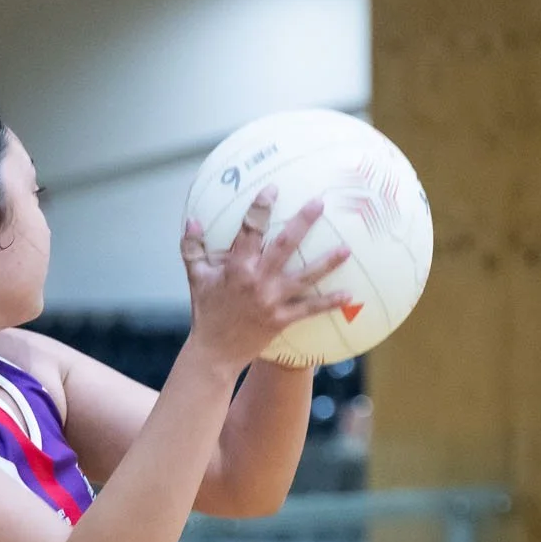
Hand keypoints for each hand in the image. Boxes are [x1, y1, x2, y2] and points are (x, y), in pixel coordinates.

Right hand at [181, 191, 351, 367]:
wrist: (214, 353)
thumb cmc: (206, 312)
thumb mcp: (195, 278)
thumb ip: (192, 247)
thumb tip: (191, 218)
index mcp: (236, 268)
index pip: (250, 231)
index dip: (261, 208)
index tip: (272, 189)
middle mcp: (257, 281)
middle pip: (284, 246)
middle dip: (302, 223)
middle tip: (319, 202)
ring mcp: (272, 301)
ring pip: (304, 277)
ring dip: (327, 263)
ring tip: (347, 249)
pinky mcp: (281, 319)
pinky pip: (309, 309)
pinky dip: (329, 303)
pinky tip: (349, 294)